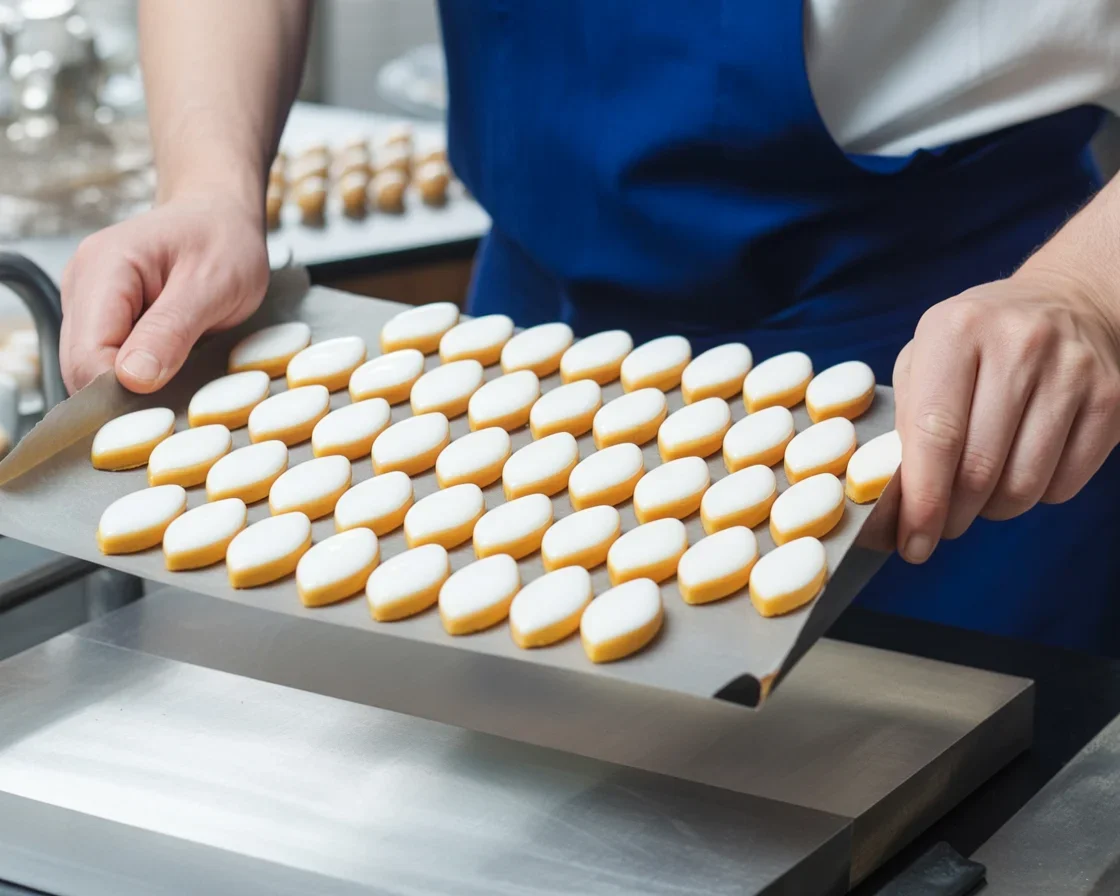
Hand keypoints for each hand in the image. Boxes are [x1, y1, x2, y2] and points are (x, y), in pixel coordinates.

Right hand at [60, 192, 268, 393]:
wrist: (221, 215)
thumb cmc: (223, 240)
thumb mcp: (213, 285)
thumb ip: (172, 331)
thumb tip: (132, 379)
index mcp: (106, 267)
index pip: (87, 352)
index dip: (118, 390)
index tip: (159, 406)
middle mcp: (84, 283)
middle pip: (79, 365)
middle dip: (122, 392)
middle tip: (173, 399)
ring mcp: (87, 300)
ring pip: (88, 367)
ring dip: (128, 385)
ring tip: (175, 374)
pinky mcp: (101, 316)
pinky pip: (104, 359)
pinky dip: (132, 374)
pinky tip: (165, 366)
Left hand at [892, 269, 1119, 562]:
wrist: (1066, 302)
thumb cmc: (976, 344)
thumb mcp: (925, 358)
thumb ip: (905, 422)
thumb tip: (894, 503)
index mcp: (956, 331)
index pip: (935, 434)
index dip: (921, 500)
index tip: (910, 542)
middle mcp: (1018, 345)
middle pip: (979, 469)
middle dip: (952, 516)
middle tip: (939, 526)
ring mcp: (1073, 371)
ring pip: (1023, 485)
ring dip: (993, 510)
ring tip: (979, 494)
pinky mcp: (1112, 400)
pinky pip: (1065, 483)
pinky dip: (1036, 495)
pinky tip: (1022, 469)